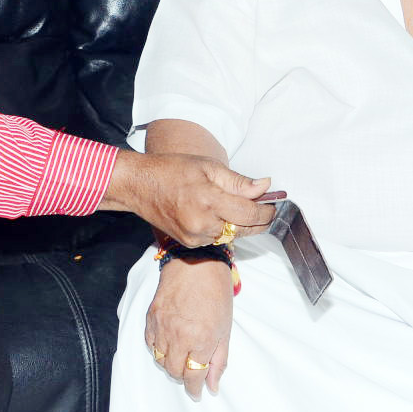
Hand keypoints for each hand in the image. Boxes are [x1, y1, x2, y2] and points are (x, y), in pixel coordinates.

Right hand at [102, 151, 274, 247]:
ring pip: (232, 235)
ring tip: (241, 208)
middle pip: (245, 229)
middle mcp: (203, 224)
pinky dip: (223, 229)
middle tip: (266, 208)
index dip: (266, 210)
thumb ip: (238, 181)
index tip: (273, 204)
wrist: (139, 186)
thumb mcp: (208, 167)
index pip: (250, 213)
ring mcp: (195, 237)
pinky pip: (216, 239)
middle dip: (259, 220)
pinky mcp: (189, 244)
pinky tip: (220, 216)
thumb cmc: (171, 171)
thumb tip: (264, 186)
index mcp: (209, 200)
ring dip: (241, 225)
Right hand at [145, 257, 234, 398]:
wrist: (196, 263)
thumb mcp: (225, 329)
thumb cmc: (216, 293)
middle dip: (183, 377)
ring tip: (181, 358)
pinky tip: (168, 345)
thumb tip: (213, 386)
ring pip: (160, 360)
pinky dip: (158, 350)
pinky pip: (150, 343)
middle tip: (191, 374)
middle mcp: (178, 336)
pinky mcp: (151, 317)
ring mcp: (162, 326)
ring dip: (170, 364)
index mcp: (201, 340)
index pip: (193, 376)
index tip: (198, 393)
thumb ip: (219, 360)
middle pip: (174, 371)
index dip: (195, 389)